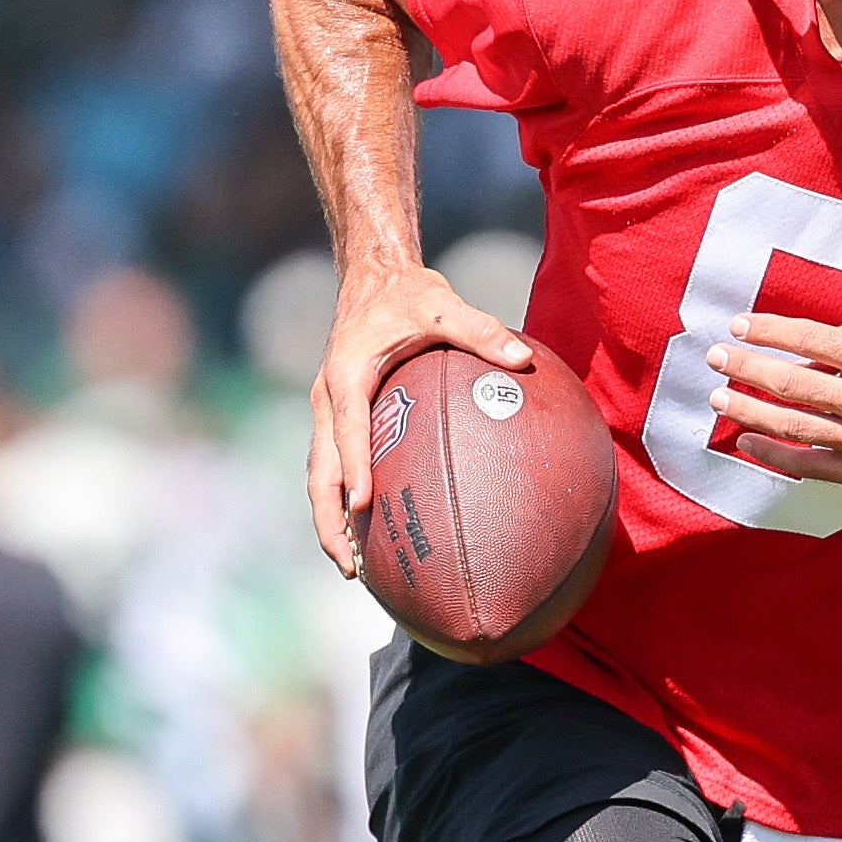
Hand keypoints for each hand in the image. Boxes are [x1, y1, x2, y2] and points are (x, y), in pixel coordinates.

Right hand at [303, 260, 538, 577]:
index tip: (362, 505)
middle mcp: (328, 397)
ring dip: (330, 519)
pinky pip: (331, 464)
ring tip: (350, 566)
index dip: (353, 467)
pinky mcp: (335, 415)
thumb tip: (522, 359)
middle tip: (349, 565)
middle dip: (329, 520)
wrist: (372, 275)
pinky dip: (340, 499)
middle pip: (319, 470)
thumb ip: (482, 331)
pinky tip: (365, 531)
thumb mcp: (445, 305)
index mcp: (348, 374)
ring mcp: (327, 408)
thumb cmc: (408, 293)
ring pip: (319, 474)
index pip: (349, 429)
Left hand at [706, 310, 841, 497]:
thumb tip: (808, 343)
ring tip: (718, 400)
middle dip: (746, 368)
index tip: (738, 325)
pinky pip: (811, 466)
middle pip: (792, 384)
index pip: (811, 340)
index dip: (768, 331)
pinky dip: (775, 454)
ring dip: (749, 411)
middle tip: (715, 359)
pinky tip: (747, 441)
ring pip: (795, 426)